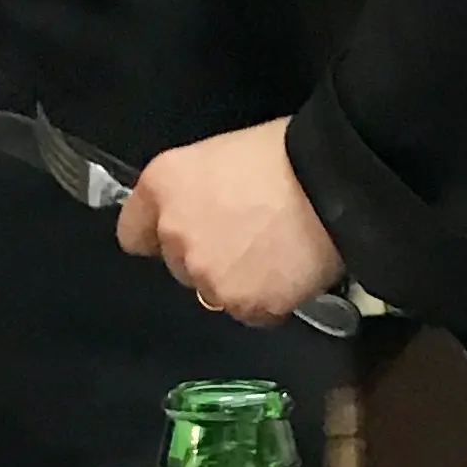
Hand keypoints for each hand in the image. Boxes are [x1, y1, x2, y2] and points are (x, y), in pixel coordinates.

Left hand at [115, 117, 340, 324]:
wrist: (334, 182)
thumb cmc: (284, 154)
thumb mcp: (217, 155)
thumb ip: (191, 192)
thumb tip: (196, 214)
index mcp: (163, 187)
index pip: (133, 234)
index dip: (158, 234)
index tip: (184, 231)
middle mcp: (175, 235)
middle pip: (177, 266)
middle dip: (205, 256)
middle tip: (246, 235)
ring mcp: (208, 276)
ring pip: (214, 292)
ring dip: (236, 281)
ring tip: (274, 254)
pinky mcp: (244, 305)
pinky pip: (250, 312)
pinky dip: (267, 300)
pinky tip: (289, 271)